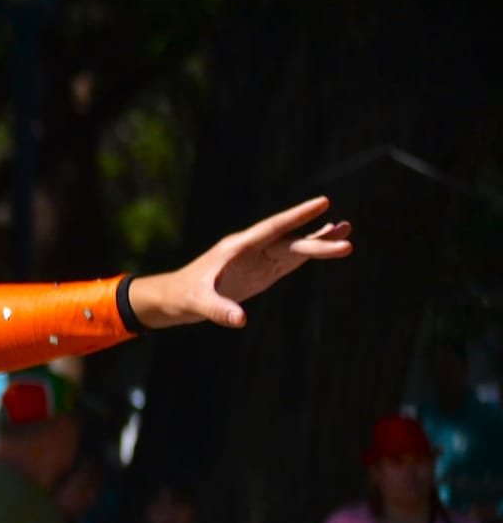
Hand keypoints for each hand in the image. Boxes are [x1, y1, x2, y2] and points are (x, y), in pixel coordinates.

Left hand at [127, 196, 351, 328]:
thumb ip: (218, 310)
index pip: (272, 228)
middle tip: (347, 231)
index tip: (322, 203)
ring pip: (293, 248)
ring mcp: (257, 260)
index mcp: (237, 247)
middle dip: (317, 238)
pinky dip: (309, 255)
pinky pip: (288, 261)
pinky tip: (327, 246)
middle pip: (289, 240)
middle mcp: (251, 249)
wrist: (175, 298)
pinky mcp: (261, 273)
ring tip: (347, 234)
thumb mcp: (198, 303)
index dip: (297, 216)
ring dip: (318, 242)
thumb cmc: (183, 296)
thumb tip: (240, 320)